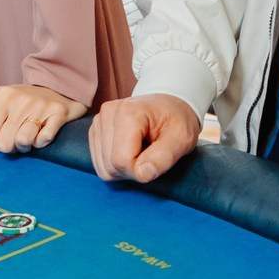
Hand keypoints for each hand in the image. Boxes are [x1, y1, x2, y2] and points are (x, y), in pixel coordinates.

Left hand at [0, 84, 83, 153]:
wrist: (58, 89)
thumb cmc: (24, 102)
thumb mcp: (2, 101)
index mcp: (3, 94)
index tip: (3, 133)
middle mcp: (20, 99)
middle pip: (3, 143)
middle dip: (10, 147)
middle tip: (16, 137)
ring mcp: (40, 105)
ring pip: (23, 141)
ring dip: (26, 146)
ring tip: (29, 137)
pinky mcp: (58, 113)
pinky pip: (43, 140)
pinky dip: (42, 142)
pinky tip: (42, 133)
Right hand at [88, 94, 204, 183]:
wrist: (170, 104)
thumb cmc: (177, 120)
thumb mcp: (183, 138)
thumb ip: (165, 157)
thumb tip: (143, 174)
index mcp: (129, 112)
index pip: (122, 160)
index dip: (141, 170)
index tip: (156, 160)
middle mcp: (107, 113)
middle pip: (110, 165)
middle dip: (132, 170)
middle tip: (151, 155)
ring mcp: (98, 121)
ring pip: (103, 167)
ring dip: (124, 169)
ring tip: (142, 152)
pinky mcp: (95, 130)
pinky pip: (100, 164)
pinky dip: (116, 165)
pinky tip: (130, 151)